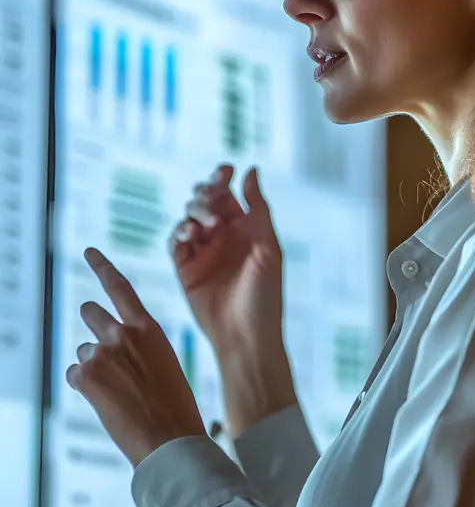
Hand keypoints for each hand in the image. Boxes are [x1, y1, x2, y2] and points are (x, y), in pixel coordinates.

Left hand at [66, 248, 206, 467]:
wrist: (169, 439)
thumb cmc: (175, 407)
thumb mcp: (165, 364)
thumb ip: (139, 347)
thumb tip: (113, 349)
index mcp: (148, 328)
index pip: (119, 287)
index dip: (102, 266)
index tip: (89, 252)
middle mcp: (123, 333)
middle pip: (91, 313)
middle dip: (91, 323)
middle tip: (101, 347)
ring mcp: (102, 353)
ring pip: (84, 351)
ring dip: (93, 367)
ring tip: (118, 392)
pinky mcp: (86, 376)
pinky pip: (74, 375)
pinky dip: (85, 389)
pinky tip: (107, 403)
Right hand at [168, 164, 296, 436]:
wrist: (246, 336)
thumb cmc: (265, 295)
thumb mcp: (268, 248)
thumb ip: (259, 208)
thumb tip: (251, 170)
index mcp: (245, 228)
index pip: (229, 193)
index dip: (223, 177)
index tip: (225, 170)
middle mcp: (222, 236)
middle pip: (204, 200)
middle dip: (205, 193)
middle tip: (212, 200)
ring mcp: (202, 252)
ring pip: (188, 217)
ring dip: (194, 212)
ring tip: (205, 225)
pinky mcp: (185, 268)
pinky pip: (175, 242)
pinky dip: (179, 233)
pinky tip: (190, 235)